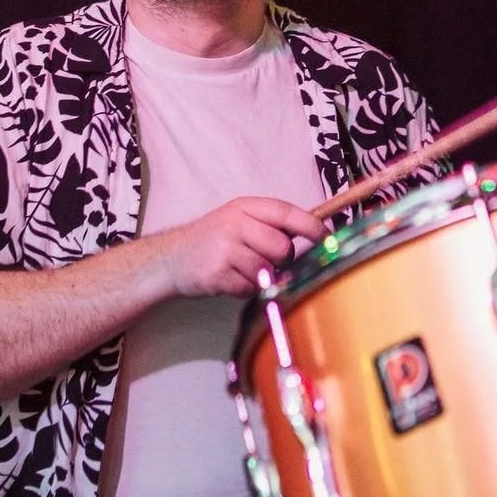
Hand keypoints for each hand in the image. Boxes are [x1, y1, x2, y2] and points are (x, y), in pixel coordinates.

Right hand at [159, 196, 323, 300]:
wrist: (170, 259)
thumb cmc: (212, 240)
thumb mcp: (237, 220)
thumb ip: (269, 224)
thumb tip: (315, 235)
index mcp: (243, 207)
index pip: (285, 212)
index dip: (310, 226)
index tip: (326, 237)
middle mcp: (233, 223)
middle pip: (281, 247)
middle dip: (280, 259)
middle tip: (264, 259)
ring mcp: (224, 249)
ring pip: (266, 270)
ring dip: (260, 277)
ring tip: (240, 269)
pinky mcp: (216, 274)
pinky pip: (249, 288)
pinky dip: (245, 289)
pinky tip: (229, 279)